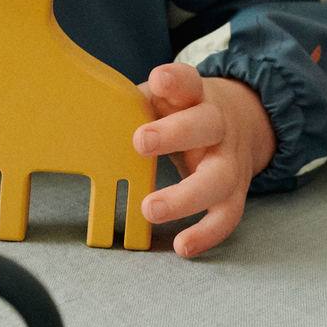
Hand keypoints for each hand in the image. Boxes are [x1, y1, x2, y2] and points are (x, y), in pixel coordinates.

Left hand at [134, 64, 276, 258]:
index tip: (158, 80)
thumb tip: (84, 118)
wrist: (242, 121)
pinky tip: (183, 246)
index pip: (189, 82)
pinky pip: (227, 216)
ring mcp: (231, 160)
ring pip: (219, 178)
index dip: (175, 80)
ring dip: (185, 197)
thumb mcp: (165, 99)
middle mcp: (219, 126)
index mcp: (196, 96)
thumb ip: (134, 106)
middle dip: (176, 134)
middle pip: (207, 125)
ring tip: (149, 209)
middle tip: (140, 142)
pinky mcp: (235, 192)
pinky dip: (207, 233)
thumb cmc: (183, 112)